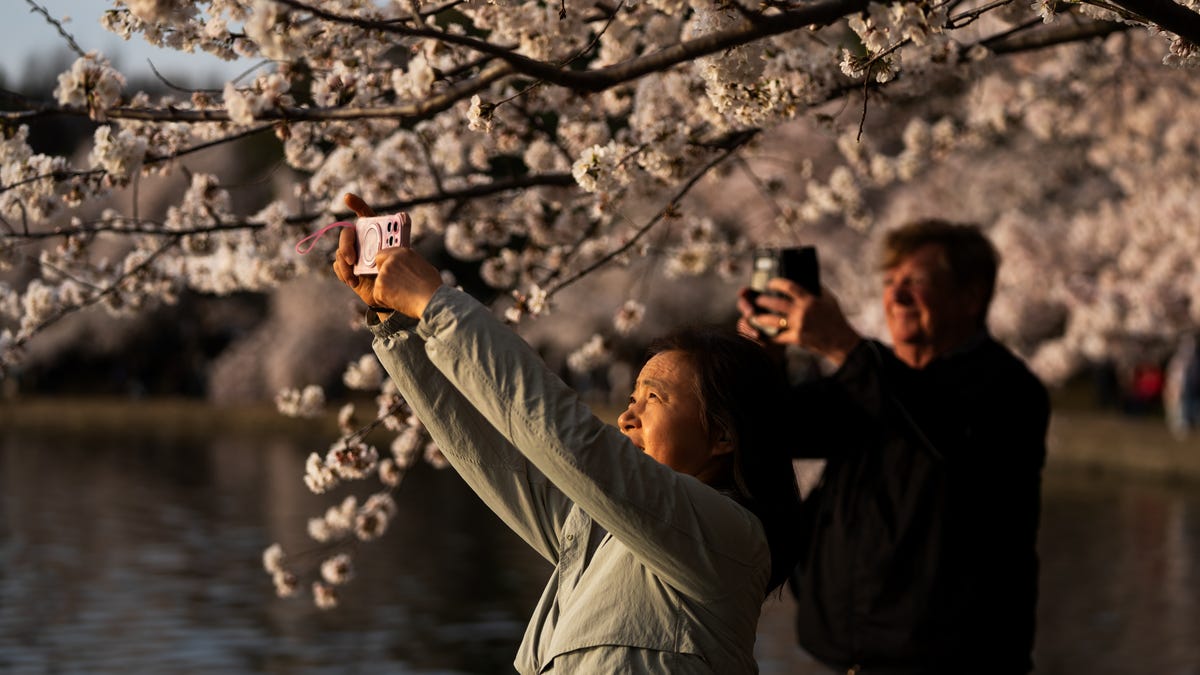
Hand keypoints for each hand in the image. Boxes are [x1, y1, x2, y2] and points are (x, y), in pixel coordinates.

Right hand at [331, 192, 442, 318]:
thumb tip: (403, 215)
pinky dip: (344, 273)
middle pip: (346, 233)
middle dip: (346, 244)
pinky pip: (338, 266)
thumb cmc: (400, 271)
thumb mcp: (402, 253)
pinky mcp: (348, 270)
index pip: (364, 214)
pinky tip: (353, 281)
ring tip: (354, 275)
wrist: (394, 293)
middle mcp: (362, 241)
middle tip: (352, 259)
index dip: (356, 203)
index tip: (347, 198)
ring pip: (340, 252)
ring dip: (345, 263)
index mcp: (375, 233)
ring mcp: (353, 255)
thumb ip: (399, 236)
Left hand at [370, 246, 442, 318]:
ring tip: (403, 296)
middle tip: (396, 287)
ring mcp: (384, 273)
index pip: (383, 254)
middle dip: (385, 277)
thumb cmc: (433, 287)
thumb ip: (410, 265)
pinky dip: (385, 301)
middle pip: (379, 267)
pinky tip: (399, 302)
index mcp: (404, 253)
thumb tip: (406, 269)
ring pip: (379, 283)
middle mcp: (392, 260)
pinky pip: (378, 296)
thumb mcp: (423, 267)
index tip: (388, 271)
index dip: (385, 263)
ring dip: (387, 291)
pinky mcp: (380, 286)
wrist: (431, 299)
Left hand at [740, 280, 861, 366]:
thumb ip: (817, 288)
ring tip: (755, 315)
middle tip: (758, 300)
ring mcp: (798, 326)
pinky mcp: (797, 339)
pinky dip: (768, 336)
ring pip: (772, 320)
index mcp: (809, 300)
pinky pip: (778, 337)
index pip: (789, 287)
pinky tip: (761, 334)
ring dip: (760, 318)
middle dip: (762, 300)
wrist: (841, 341)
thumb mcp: (829, 299)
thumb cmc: (835, 318)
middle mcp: (802, 312)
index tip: (770, 283)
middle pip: (775, 303)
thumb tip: (806, 278)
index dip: (776, 283)